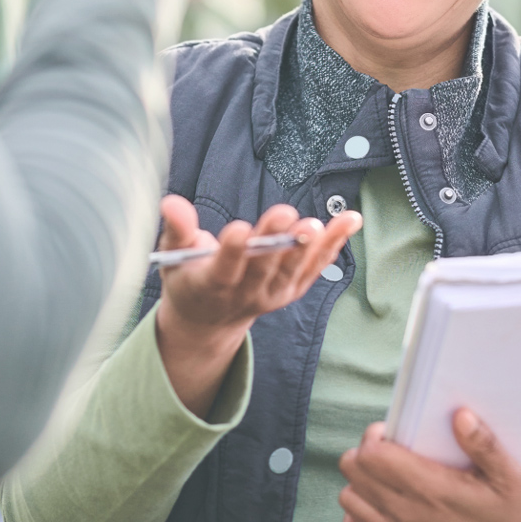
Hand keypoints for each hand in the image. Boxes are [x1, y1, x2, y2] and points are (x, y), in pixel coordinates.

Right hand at [153, 196, 360, 417]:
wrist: (209, 319)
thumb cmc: (188, 278)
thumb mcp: (173, 255)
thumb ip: (176, 229)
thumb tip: (171, 202)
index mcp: (211, 285)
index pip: (223, 269)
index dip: (232, 251)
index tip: (238, 230)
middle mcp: (245, 294)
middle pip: (263, 266)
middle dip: (275, 240)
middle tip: (286, 215)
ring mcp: (272, 294)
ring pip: (293, 269)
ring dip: (307, 246)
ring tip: (317, 223)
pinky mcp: (292, 290)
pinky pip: (315, 266)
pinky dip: (333, 244)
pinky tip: (350, 220)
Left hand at [339, 409, 520, 521]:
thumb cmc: (516, 521)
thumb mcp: (511, 478)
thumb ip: (484, 445)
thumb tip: (461, 416)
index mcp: (433, 492)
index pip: (372, 456)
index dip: (375, 437)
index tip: (393, 435)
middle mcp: (409, 517)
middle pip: (353, 471)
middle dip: (365, 453)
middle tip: (388, 452)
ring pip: (348, 499)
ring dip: (360, 483)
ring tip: (385, 478)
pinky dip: (357, 517)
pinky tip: (379, 507)